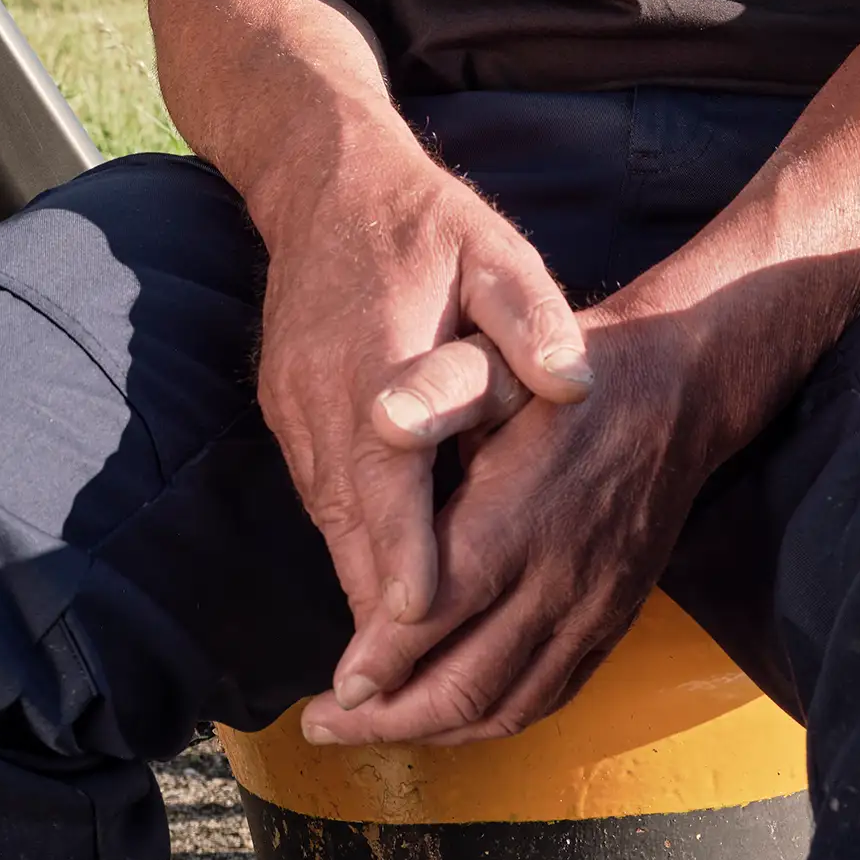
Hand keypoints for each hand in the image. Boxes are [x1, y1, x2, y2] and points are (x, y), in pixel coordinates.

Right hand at [250, 142, 595, 664]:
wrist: (321, 175)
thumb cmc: (423, 221)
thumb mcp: (491, 250)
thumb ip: (531, 318)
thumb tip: (574, 380)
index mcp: (373, 360)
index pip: (386, 476)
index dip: (402, 551)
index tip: (420, 618)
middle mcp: (320, 395)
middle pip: (348, 520)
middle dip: (375, 604)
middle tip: (406, 683)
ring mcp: (294, 405)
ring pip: (327, 517)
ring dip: (359, 584)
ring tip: (396, 664)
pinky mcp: (285, 408)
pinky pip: (318, 495)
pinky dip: (348, 545)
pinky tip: (379, 588)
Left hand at [300, 308, 713, 746]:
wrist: (675, 390)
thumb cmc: (561, 374)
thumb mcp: (495, 366)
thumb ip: (436, 395)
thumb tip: (378, 421)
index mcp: (515, 515)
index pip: (433, 615)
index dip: (377, 662)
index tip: (331, 688)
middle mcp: (555, 576)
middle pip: (464, 684)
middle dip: (386, 719)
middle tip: (327, 725)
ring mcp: (591, 608)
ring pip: (506, 706)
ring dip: (435, 733)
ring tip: (375, 729)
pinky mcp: (614, 620)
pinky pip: (551, 697)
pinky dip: (493, 722)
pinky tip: (450, 718)